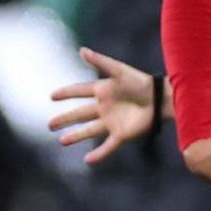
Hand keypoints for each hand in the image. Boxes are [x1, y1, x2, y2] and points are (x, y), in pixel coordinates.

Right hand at [48, 47, 158, 163]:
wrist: (161, 99)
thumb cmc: (141, 82)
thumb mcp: (119, 70)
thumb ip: (100, 62)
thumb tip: (81, 50)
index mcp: (103, 90)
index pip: (80, 91)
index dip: (66, 93)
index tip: (52, 96)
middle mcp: (104, 107)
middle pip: (80, 114)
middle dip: (65, 119)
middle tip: (50, 124)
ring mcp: (112, 122)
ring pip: (89, 130)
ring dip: (76, 136)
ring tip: (62, 141)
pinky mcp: (122, 134)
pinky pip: (108, 146)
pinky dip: (99, 154)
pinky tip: (88, 160)